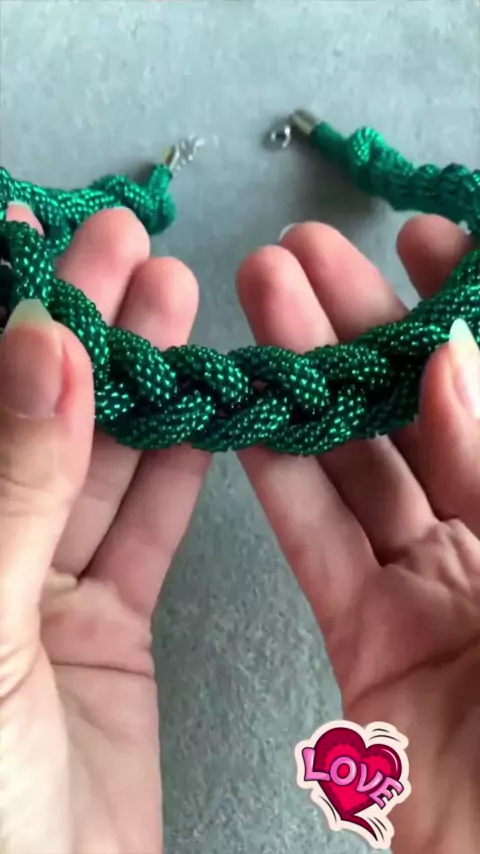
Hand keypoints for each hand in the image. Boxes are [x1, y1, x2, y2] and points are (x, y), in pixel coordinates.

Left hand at [0, 205, 208, 853]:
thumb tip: (41, 349)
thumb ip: (13, 488)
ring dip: (139, 384)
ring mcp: (43, 590)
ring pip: (95, 465)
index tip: (29, 234)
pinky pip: (144, 532)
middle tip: (124, 247)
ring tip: (175, 298)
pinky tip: (200, 411)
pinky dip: (177, 470)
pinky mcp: (107, 628)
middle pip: (34, 417)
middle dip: (81, 327)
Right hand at [237, 216, 479, 853]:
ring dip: (309, 385)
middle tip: (305, 254)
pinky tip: (246, 416)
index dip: (463, 306)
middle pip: (422, 413)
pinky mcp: (370, 643)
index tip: (421, 238)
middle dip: (366, 325)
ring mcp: (434, 589)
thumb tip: (451, 360)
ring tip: (261, 299)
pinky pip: (321, 548)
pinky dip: (280, 482)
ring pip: (362, 468)